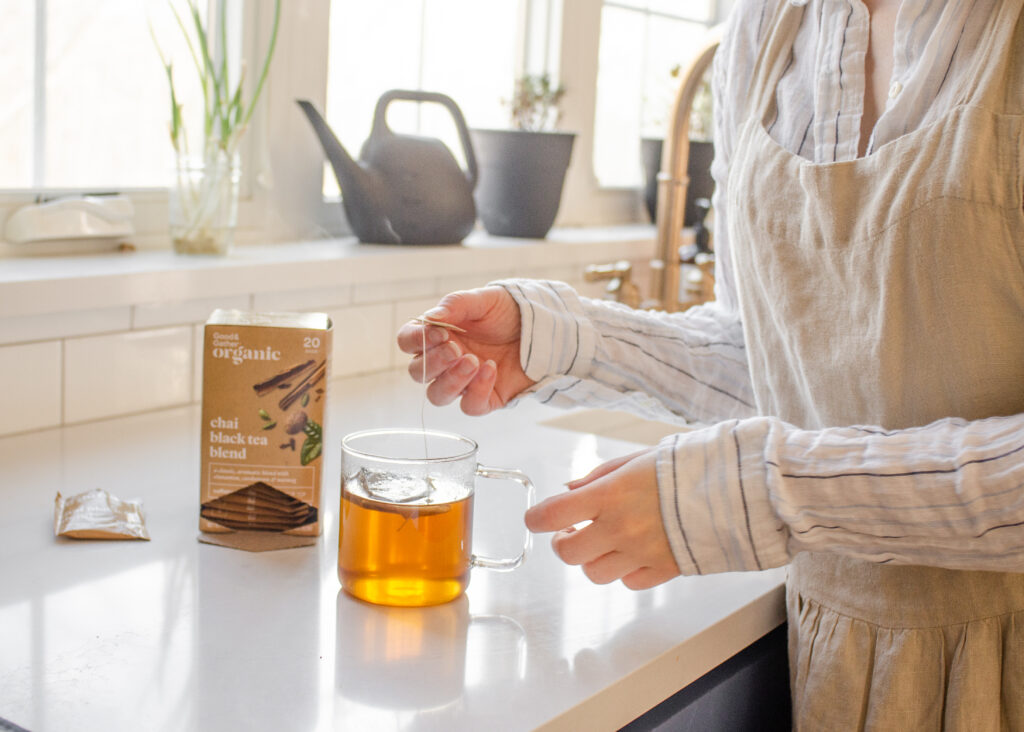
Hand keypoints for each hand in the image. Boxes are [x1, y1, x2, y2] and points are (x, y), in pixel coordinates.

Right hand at [396, 286, 534, 415]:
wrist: (542, 327)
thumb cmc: (507, 313)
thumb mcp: (483, 300)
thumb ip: (455, 305)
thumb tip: (431, 317)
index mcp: (438, 335)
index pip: (408, 342)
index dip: (416, 339)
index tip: (440, 332)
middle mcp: (445, 362)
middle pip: (418, 373)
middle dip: (434, 362)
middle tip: (456, 348)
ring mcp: (464, 382)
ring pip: (438, 396)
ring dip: (452, 380)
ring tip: (473, 361)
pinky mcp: (485, 398)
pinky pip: (470, 406)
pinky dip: (478, 390)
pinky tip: (491, 369)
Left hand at [525, 448, 680, 589]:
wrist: (735, 490)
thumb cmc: (688, 468)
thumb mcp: (636, 460)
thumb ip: (598, 478)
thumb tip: (568, 491)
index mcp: (610, 495)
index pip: (552, 515)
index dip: (536, 518)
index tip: (537, 518)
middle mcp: (621, 528)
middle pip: (568, 553)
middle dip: (564, 543)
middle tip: (572, 531)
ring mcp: (641, 554)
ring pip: (595, 574)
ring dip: (593, 559)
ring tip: (604, 541)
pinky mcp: (664, 571)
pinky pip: (629, 582)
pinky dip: (625, 571)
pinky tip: (634, 552)